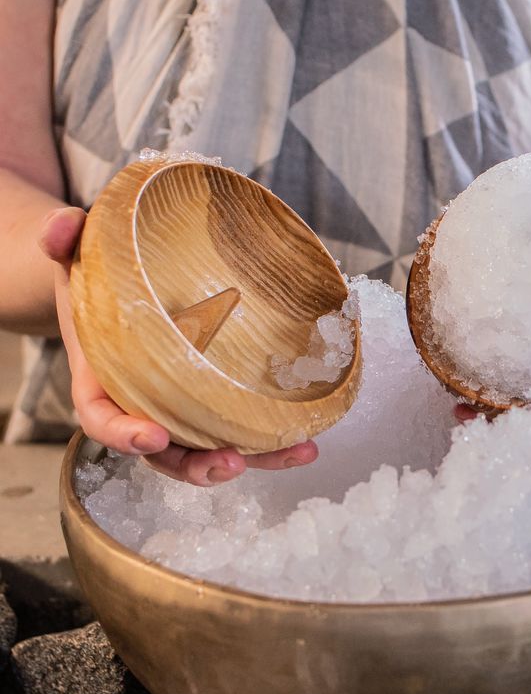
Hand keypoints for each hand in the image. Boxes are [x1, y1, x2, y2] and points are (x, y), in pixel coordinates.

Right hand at [40, 207, 317, 484]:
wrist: (117, 281)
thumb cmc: (95, 272)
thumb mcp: (74, 251)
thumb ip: (62, 238)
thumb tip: (61, 227)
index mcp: (100, 378)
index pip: (101, 419)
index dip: (122, 436)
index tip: (152, 437)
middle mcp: (141, 403)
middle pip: (164, 453)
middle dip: (195, 466)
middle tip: (230, 463)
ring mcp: (179, 405)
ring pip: (208, 448)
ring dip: (252, 459)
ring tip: (294, 452)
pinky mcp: (212, 398)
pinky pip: (237, 427)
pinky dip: (271, 440)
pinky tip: (306, 440)